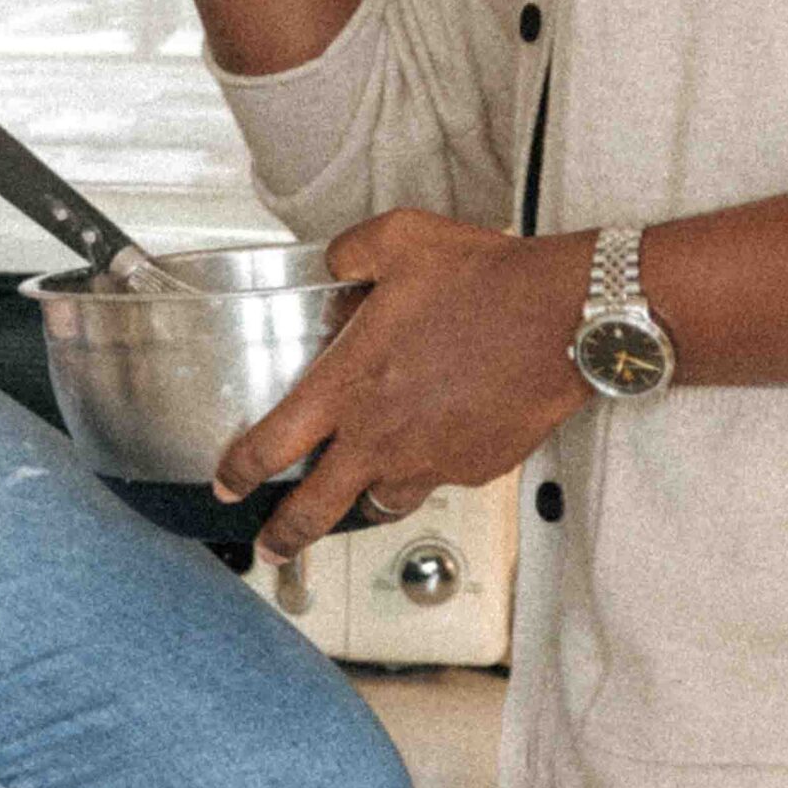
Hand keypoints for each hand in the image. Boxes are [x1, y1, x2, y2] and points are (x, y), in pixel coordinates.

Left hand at [213, 210, 596, 563]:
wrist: (561, 317)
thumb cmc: (484, 280)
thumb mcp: (398, 240)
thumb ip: (350, 255)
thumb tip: (334, 265)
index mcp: (348, 383)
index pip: (273, 444)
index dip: (240, 472)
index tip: (226, 484)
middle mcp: (381, 434)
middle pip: (315, 509)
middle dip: (284, 535)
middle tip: (270, 548)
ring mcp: (429, 459)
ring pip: (379, 502)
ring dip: (361, 501)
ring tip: (352, 498)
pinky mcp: (474, 468)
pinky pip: (436, 479)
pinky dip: (425, 471)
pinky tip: (431, 445)